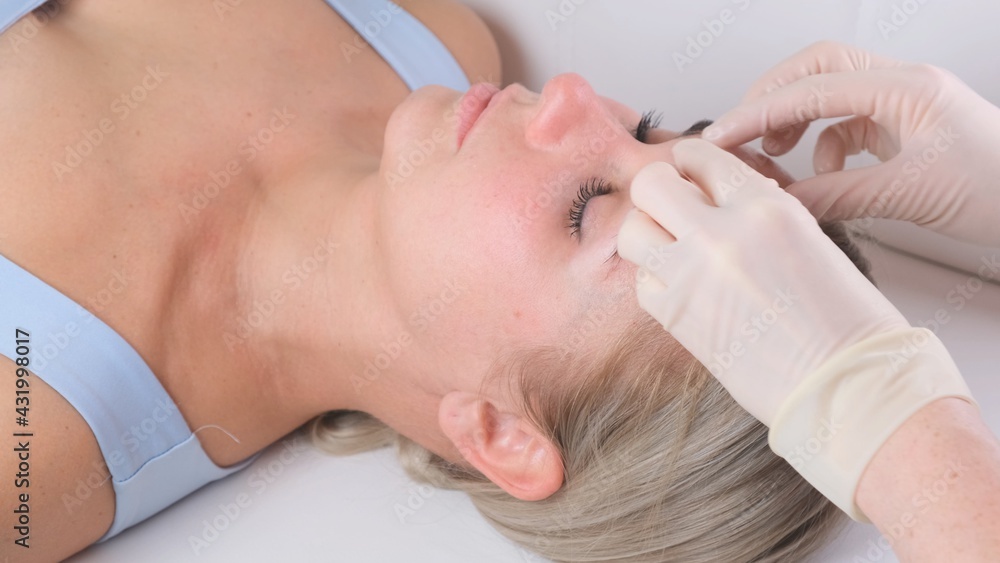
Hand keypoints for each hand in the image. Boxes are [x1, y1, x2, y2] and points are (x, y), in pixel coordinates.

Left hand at [617, 139, 975, 521]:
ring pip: (631, 231)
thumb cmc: (844, 317)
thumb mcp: (807, 238)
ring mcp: (692, 275)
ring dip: (645, 235)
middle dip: (656, 190)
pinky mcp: (677, 318)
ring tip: (670, 248)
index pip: (703, 157)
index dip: (689, 162)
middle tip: (668, 206)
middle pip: (651, 184)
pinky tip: (680, 288)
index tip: (687, 172)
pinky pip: (642, 283)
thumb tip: (714, 200)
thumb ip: (756, 212)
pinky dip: (654, 281)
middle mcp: (722, 232)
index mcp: (767, 206)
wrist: (848, 382)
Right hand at [702, 41, 999, 247]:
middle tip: (739, 132)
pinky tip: (823, 174)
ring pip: (829, 93)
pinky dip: (823, 146)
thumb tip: (782, 204)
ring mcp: (904, 104)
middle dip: (771, 98)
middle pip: (817, 68)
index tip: (723, 135)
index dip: (759, 111)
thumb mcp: (910, 196)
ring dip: (795, 119)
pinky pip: (848, 124)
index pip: (813, 87)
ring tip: (775, 155)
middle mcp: (903, 86)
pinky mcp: (905, 128)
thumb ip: (838, 196)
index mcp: (907, 88)